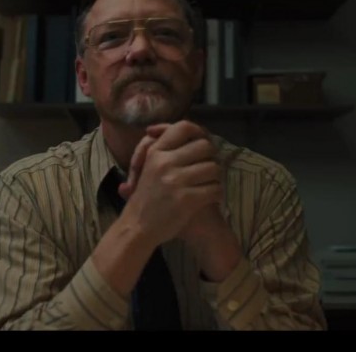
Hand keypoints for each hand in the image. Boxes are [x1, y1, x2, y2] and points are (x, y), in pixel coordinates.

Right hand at [121, 122, 240, 281]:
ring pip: (214, 168)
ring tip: (210, 184)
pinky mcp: (187, 200)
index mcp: (156, 152)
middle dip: (211, 157)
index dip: (199, 132)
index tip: (202, 142)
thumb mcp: (146, 166)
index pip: (184, 127)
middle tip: (208, 168)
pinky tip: (211, 198)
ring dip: (216, 177)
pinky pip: (215, 189)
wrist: (138, 227)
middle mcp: (165, 163)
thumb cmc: (144, 196)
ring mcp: (177, 181)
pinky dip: (217, 194)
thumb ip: (159, 147)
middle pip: (205, 146)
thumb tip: (161, 128)